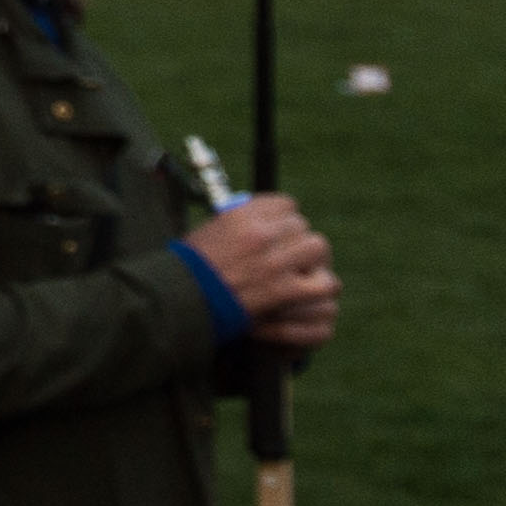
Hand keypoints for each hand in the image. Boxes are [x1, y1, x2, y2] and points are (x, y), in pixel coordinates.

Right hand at [189, 192, 338, 349]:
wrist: (182, 301)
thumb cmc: (190, 269)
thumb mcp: (209, 231)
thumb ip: (238, 222)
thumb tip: (261, 220)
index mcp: (241, 215)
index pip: (285, 204)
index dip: (285, 219)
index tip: (281, 231)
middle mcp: (260, 233)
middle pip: (301, 225)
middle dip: (297, 240)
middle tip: (291, 256)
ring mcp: (274, 262)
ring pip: (317, 247)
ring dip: (312, 260)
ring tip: (303, 272)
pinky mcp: (284, 290)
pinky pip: (323, 282)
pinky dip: (320, 286)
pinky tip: (308, 291)